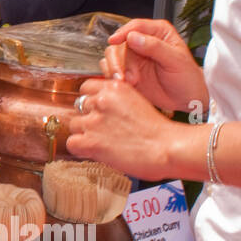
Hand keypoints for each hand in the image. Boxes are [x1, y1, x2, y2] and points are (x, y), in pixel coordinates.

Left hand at [65, 77, 185, 180]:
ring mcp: (95, 121)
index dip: (91, 101)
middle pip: (79, 107)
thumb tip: (101, 109)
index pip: (86, 88)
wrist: (169, 149)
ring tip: (104, 143)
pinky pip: (71, 143)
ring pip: (74, 125)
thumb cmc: (159, 132)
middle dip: (88, 118)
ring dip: (85, 135)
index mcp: (115, 88)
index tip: (97, 111)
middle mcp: (102, 101)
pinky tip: (95, 152)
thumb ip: (117, 102)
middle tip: (104, 131)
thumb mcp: (137, 102)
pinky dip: (81, 149)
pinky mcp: (91, 141)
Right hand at [101, 19, 207, 113]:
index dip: (123, 33)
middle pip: (120, 43)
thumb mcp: (176, 61)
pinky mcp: (127, 71)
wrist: (187, 99)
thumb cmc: (187, 78)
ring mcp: (134, 57)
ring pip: (113, 56)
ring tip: (126, 83)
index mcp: (158, 32)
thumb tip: (133, 37)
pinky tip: (123, 85)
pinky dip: (113, 77)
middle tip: (122, 75)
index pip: (136, 26)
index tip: (114, 41)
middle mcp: (143, 41)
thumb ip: (155, 47)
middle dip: (118, 60)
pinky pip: (112, 69)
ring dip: (115, 69)